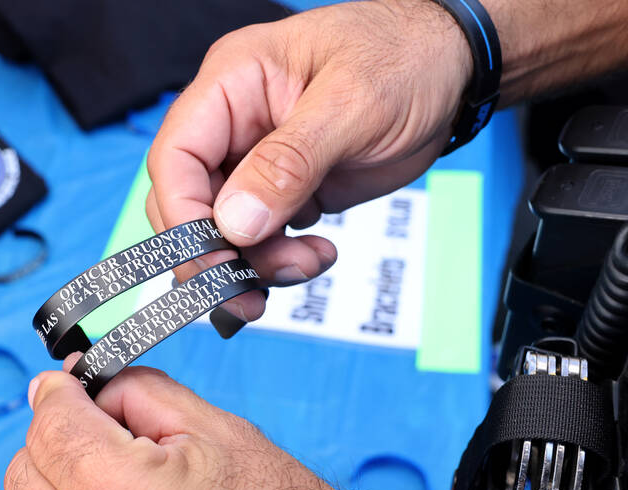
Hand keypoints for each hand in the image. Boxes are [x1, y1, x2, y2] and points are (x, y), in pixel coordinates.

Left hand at [4, 363, 455, 489]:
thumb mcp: (219, 430)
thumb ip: (135, 393)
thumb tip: (80, 385)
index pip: (50, 427)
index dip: (58, 394)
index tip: (71, 383)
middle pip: (25, 472)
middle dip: (56, 438)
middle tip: (107, 429)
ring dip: (66, 485)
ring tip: (132, 483)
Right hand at [146, 0, 472, 321]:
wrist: (451, 69)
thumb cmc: (405, 59)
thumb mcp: (353, 104)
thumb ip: (290, 163)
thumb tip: (235, 223)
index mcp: (231, 84)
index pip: (176, 159)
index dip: (184, 217)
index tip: (215, 262)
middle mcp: (233, 126)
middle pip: (189, 205)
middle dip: (218, 256)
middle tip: (252, 293)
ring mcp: (257, 162)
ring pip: (223, 233)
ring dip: (255, 265)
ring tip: (310, 263)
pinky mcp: (286, 191)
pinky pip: (260, 240)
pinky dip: (279, 262)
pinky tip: (319, 255)